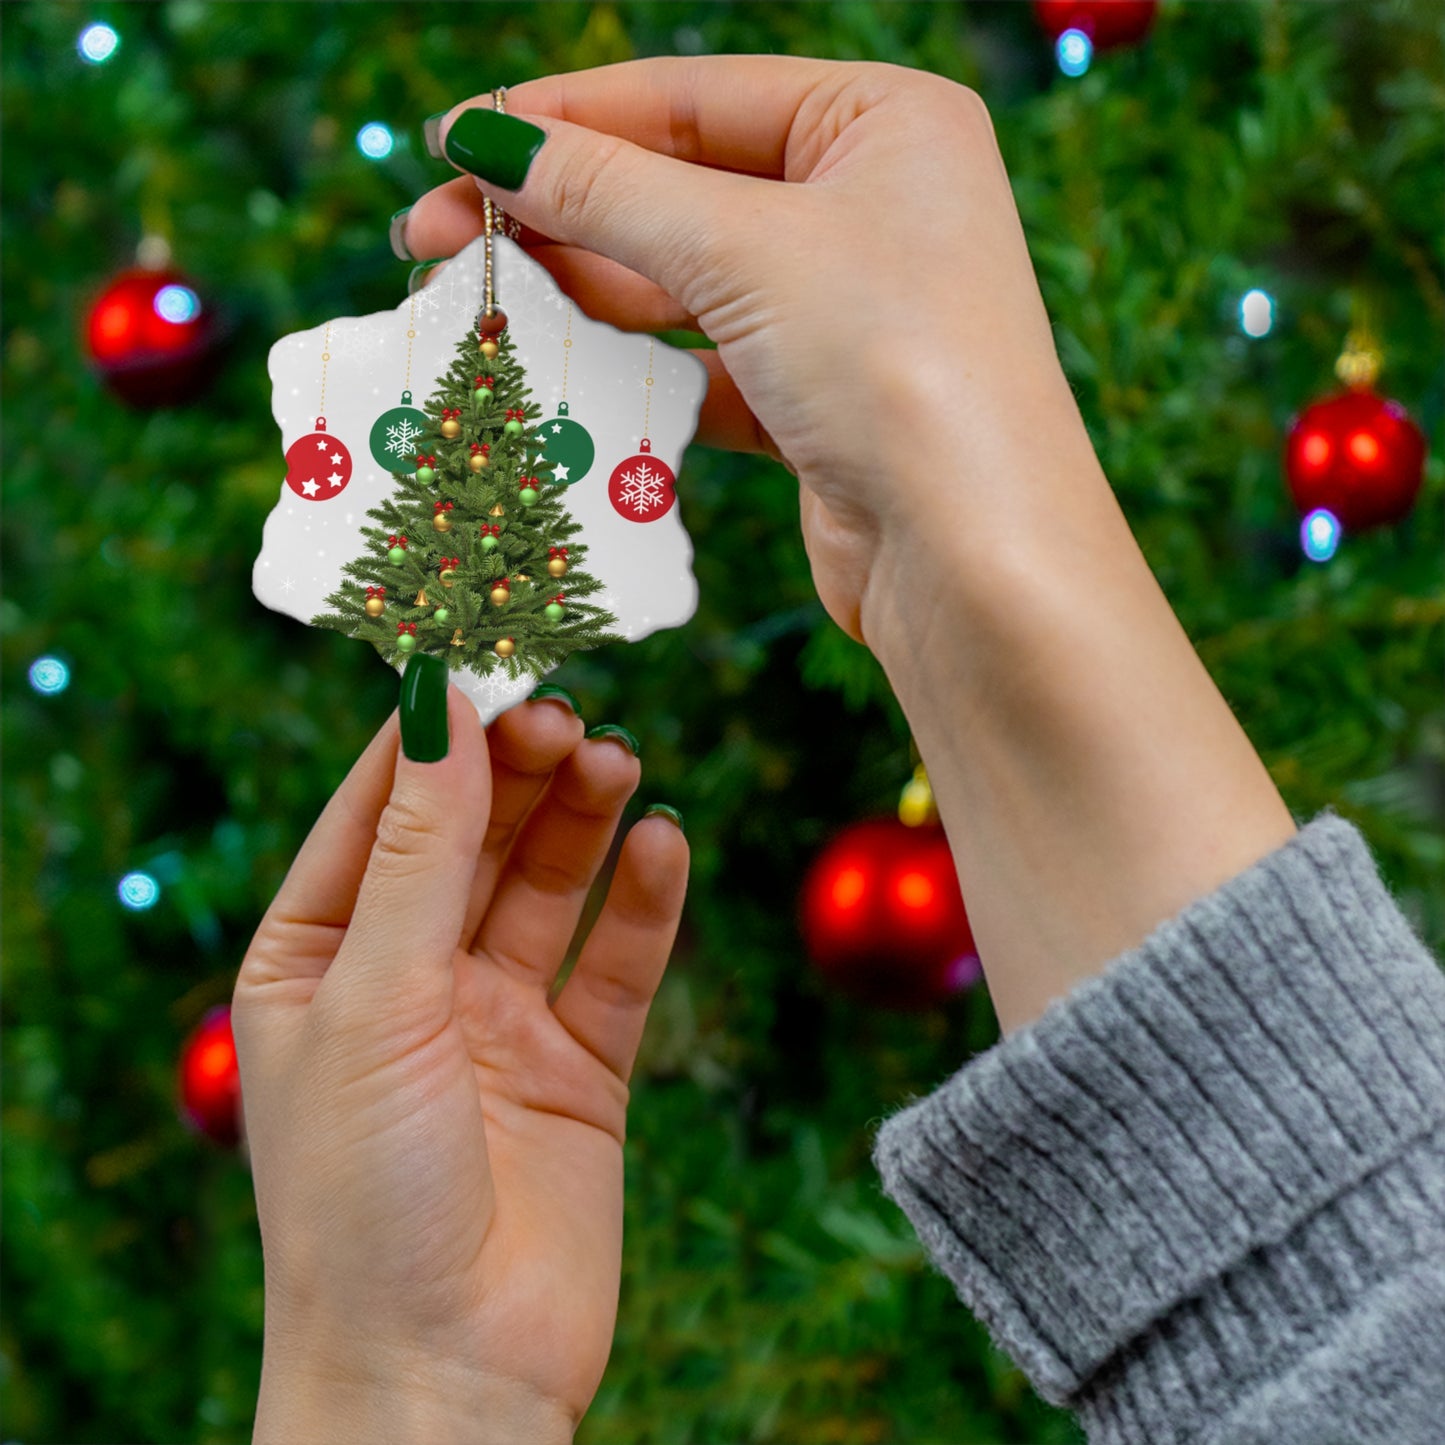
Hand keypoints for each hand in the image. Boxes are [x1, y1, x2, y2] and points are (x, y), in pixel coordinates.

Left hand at [232, 690, 686, 1440]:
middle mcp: (409, 979)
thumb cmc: (362, 1198)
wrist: (445, 1377)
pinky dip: (644, 901)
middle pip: (474, 836)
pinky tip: (665, 844)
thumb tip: (442, 707)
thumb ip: (420, 853)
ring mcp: (498, 1021)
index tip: (487, 649)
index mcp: (320, 958)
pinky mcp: (580, 1066)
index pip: (378, 810)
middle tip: (568, 708)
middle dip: (519, 769)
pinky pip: (618, 962)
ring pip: (550, 885)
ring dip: (584, 819)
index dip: (432, 732)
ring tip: (618, 760)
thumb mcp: (376, 1001)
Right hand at [405, 58, 1294, 1037]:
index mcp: (882, 122)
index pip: (692, 96)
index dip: (564, 118)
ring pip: (685, 282)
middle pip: (680, 188)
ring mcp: (846, 308)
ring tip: (475, 300)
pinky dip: (633, 369)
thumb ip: (608, 191)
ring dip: (583, 291)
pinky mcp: (818, 401)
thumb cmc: (894, 364)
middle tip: (433, 236)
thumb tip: (486, 140)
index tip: (452, 142)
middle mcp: (871, 204)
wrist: (974, 558)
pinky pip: (704, 364)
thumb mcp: (743, 251)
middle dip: (557, 211)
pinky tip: (552, 371)